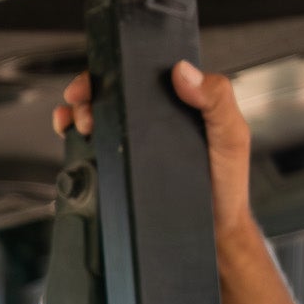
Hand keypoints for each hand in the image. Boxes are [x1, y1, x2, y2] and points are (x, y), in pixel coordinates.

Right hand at [52, 63, 254, 239]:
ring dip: (76, 115)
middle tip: (86, 105)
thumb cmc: (225, 186)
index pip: (143, 76)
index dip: (118, 71)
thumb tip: (183, 71)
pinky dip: (73, 142)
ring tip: (81, 124)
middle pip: (111, 95)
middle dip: (88, 93)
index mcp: (178, 106)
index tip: (101, 77)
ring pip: (96, 120)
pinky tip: (73, 140)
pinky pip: (90, 152)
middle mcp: (152, 124)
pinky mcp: (118, 171)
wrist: (210, 232)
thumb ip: (217, 99)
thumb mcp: (231, 135)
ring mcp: (132, 147)